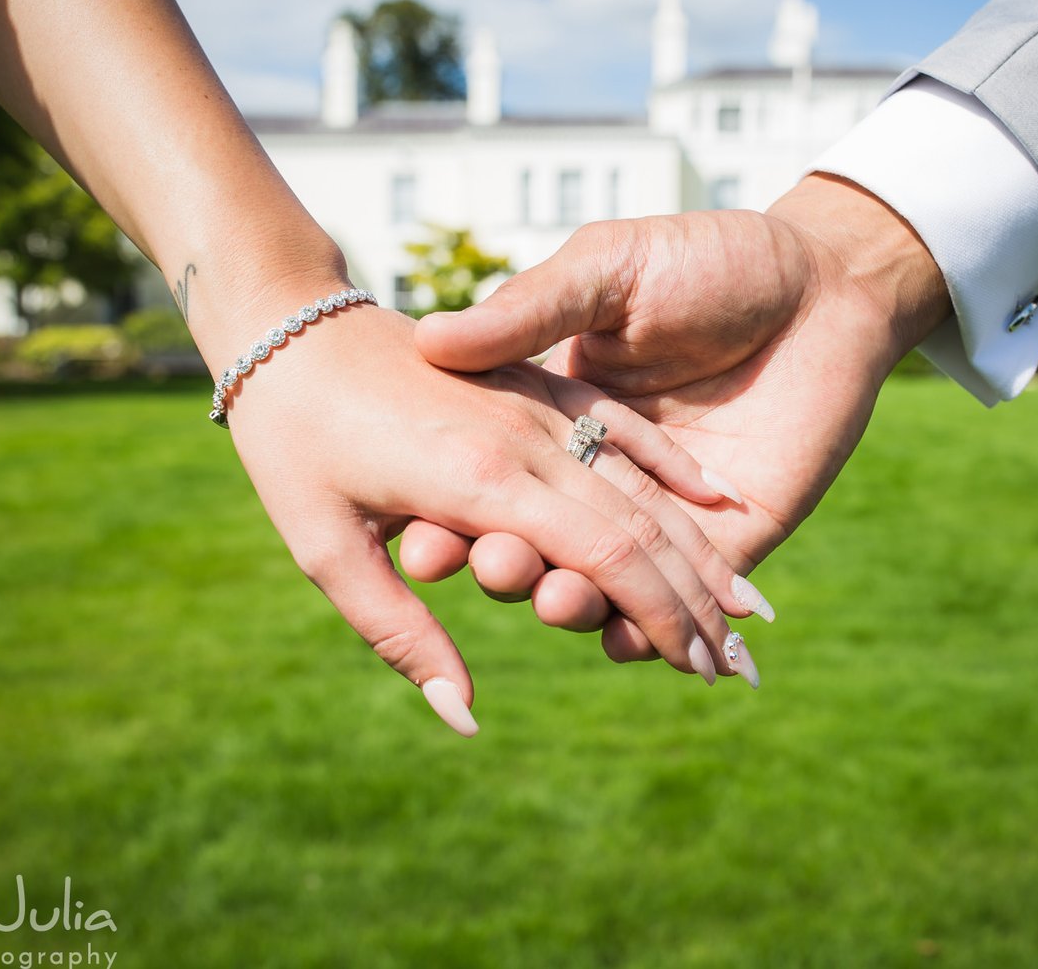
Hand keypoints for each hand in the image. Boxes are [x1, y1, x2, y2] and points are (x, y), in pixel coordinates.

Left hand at [221, 299, 750, 733]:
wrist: (286, 319)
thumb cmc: (291, 441)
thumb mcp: (325, 548)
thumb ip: (402, 634)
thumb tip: (465, 717)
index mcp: (482, 481)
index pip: (607, 557)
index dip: (663, 618)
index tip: (701, 670)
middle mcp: (527, 438)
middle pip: (642, 524)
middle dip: (701, 599)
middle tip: (743, 662)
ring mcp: (536, 402)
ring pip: (642, 480)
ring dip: (701, 547)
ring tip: (752, 604)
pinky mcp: (534, 379)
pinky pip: (620, 425)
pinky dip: (672, 467)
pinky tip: (716, 501)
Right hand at [408, 175, 951, 655]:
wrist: (823, 282)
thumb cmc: (708, 260)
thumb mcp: (606, 269)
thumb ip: (531, 309)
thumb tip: (434, 340)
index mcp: (553, 419)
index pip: (486, 485)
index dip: (449, 517)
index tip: (417, 537)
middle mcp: (596, 480)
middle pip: (534, 546)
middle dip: (506, 567)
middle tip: (495, 565)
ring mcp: (660, 521)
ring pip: (596, 588)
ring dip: (570, 605)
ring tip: (560, 600)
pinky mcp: (727, 547)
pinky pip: (674, 611)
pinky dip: (644, 637)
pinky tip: (626, 643)